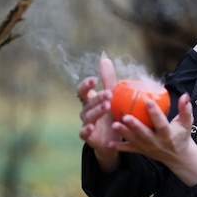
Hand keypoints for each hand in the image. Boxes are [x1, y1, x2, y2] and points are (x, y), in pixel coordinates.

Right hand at [78, 52, 119, 171]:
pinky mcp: (89, 137)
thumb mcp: (113, 96)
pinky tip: (90, 127)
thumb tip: (104, 56)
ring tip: (107, 106)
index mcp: (90, 100)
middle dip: (97, 97)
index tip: (94, 80)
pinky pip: (83, 133)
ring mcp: (86, 124)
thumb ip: (108, 78)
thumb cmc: (111, 114)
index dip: (86, 85)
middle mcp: (86, 111)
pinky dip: (85, 130)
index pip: (83, 90)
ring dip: (96, 111)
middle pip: (88, 102)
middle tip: (109, 94)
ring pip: (87, 116)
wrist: (113, 139)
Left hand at [109, 93, 196, 185]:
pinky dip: (119, 147)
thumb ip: (185, 109)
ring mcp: (147, 148)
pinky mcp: (141, 151)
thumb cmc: (182, 136)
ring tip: (114, 125)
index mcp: (168, 135)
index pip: (161, 123)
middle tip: (126, 117)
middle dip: (135, 126)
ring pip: (134, 140)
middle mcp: (157, 142)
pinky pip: (129, 149)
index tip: (148, 101)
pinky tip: (109, 143)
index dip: (155, 113)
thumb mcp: (186, 123)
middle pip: (144, 133)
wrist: (178, 157)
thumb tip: (185, 95)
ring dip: (124, 133)